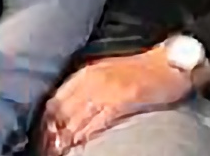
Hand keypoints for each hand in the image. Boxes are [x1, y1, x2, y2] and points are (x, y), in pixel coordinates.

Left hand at [41, 51, 192, 153]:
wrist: (170, 62)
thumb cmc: (141, 71)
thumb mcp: (106, 73)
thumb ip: (86, 88)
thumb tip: (67, 113)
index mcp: (85, 74)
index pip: (54, 102)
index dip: (44, 124)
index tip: (40, 140)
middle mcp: (91, 79)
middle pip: (60, 112)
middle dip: (50, 134)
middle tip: (45, 151)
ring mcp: (106, 87)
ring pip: (76, 119)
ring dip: (65, 139)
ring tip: (58, 153)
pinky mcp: (123, 96)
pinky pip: (98, 119)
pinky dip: (86, 134)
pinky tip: (80, 145)